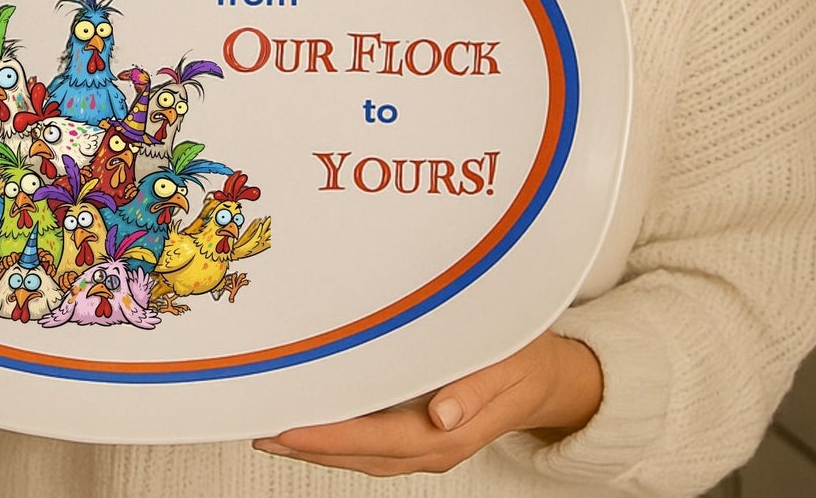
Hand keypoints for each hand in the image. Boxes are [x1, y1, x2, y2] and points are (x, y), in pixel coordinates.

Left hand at [251, 331, 601, 477]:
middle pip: (361, 454)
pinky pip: (377, 445)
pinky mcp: (428, 433)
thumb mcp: (509, 365)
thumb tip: (441, 416)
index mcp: (450, 432)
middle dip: (310, 445)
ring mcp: (430, 444)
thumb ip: (476, 391)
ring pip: (364, 455)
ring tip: (278, 430)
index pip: (376, 439)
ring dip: (320, 445)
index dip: (329, 436)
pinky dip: (343, 440)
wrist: (552, 378)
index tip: (288, 428)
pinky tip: (322, 427)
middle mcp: (435, 445)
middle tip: (262, 429)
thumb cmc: (526, 360)